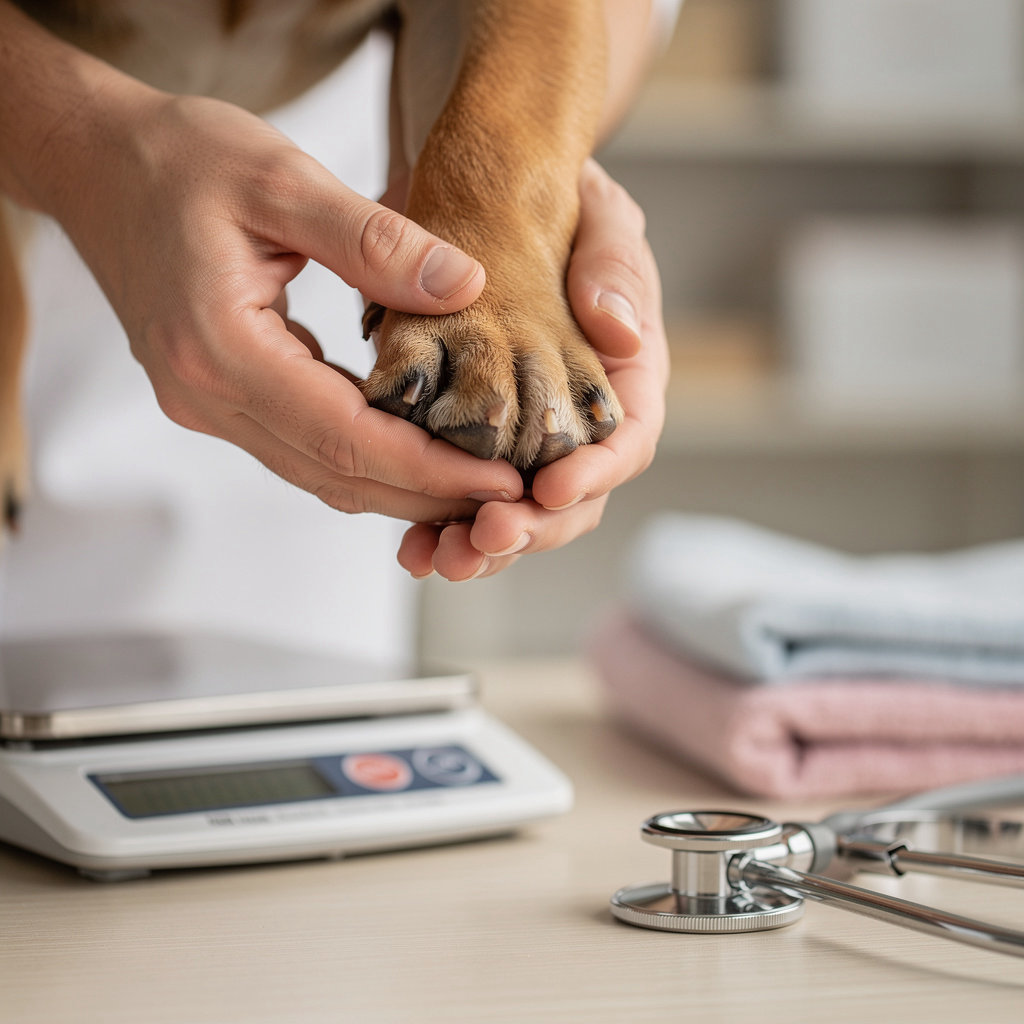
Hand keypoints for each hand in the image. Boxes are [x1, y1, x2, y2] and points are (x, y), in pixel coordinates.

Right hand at [36, 85, 524, 523]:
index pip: (344, 437)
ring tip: (476, 480)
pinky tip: (416, 444)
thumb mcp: (282, 178)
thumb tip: (466, 288)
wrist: (98, 166)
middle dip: (427, 493)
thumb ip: (376, 240)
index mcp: (220, 348)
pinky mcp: (217, 400)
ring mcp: (207, 406)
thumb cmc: (180, 160)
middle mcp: (207, 396)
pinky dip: (364, 456)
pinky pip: (303, 447)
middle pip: (336, 474)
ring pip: (320, 473)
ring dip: (399, 485)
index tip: (502, 478)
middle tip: (509, 497)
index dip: (430, 468)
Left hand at [398, 159, 667, 579]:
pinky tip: (409, 543)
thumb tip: (622, 331)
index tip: (551, 488)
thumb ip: (615, 267)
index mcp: (622, 377)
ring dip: (476, 543)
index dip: (593, 475)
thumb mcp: (600, 216)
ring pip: (512, 511)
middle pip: (569, 499)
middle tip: (482, 539)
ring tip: (436, 558)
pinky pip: (459, 495)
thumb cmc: (556, 203)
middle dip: (528, 529)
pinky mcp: (468, 437)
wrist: (486, 192)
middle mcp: (575, 418)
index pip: (625, 443)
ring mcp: (523, 434)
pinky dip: (436, 522)